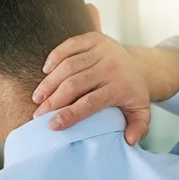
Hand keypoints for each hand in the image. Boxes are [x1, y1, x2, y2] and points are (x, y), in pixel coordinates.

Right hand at [32, 32, 178, 144]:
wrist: (140, 66)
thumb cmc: (133, 95)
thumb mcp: (141, 113)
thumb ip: (139, 128)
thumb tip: (129, 140)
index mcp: (120, 87)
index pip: (90, 103)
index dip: (69, 114)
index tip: (52, 125)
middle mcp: (110, 66)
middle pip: (74, 84)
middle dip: (53, 101)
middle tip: (38, 114)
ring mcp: (102, 50)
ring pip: (68, 66)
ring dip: (49, 82)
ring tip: (38, 97)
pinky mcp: (94, 38)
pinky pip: (69, 46)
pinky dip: (54, 57)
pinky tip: (45, 71)